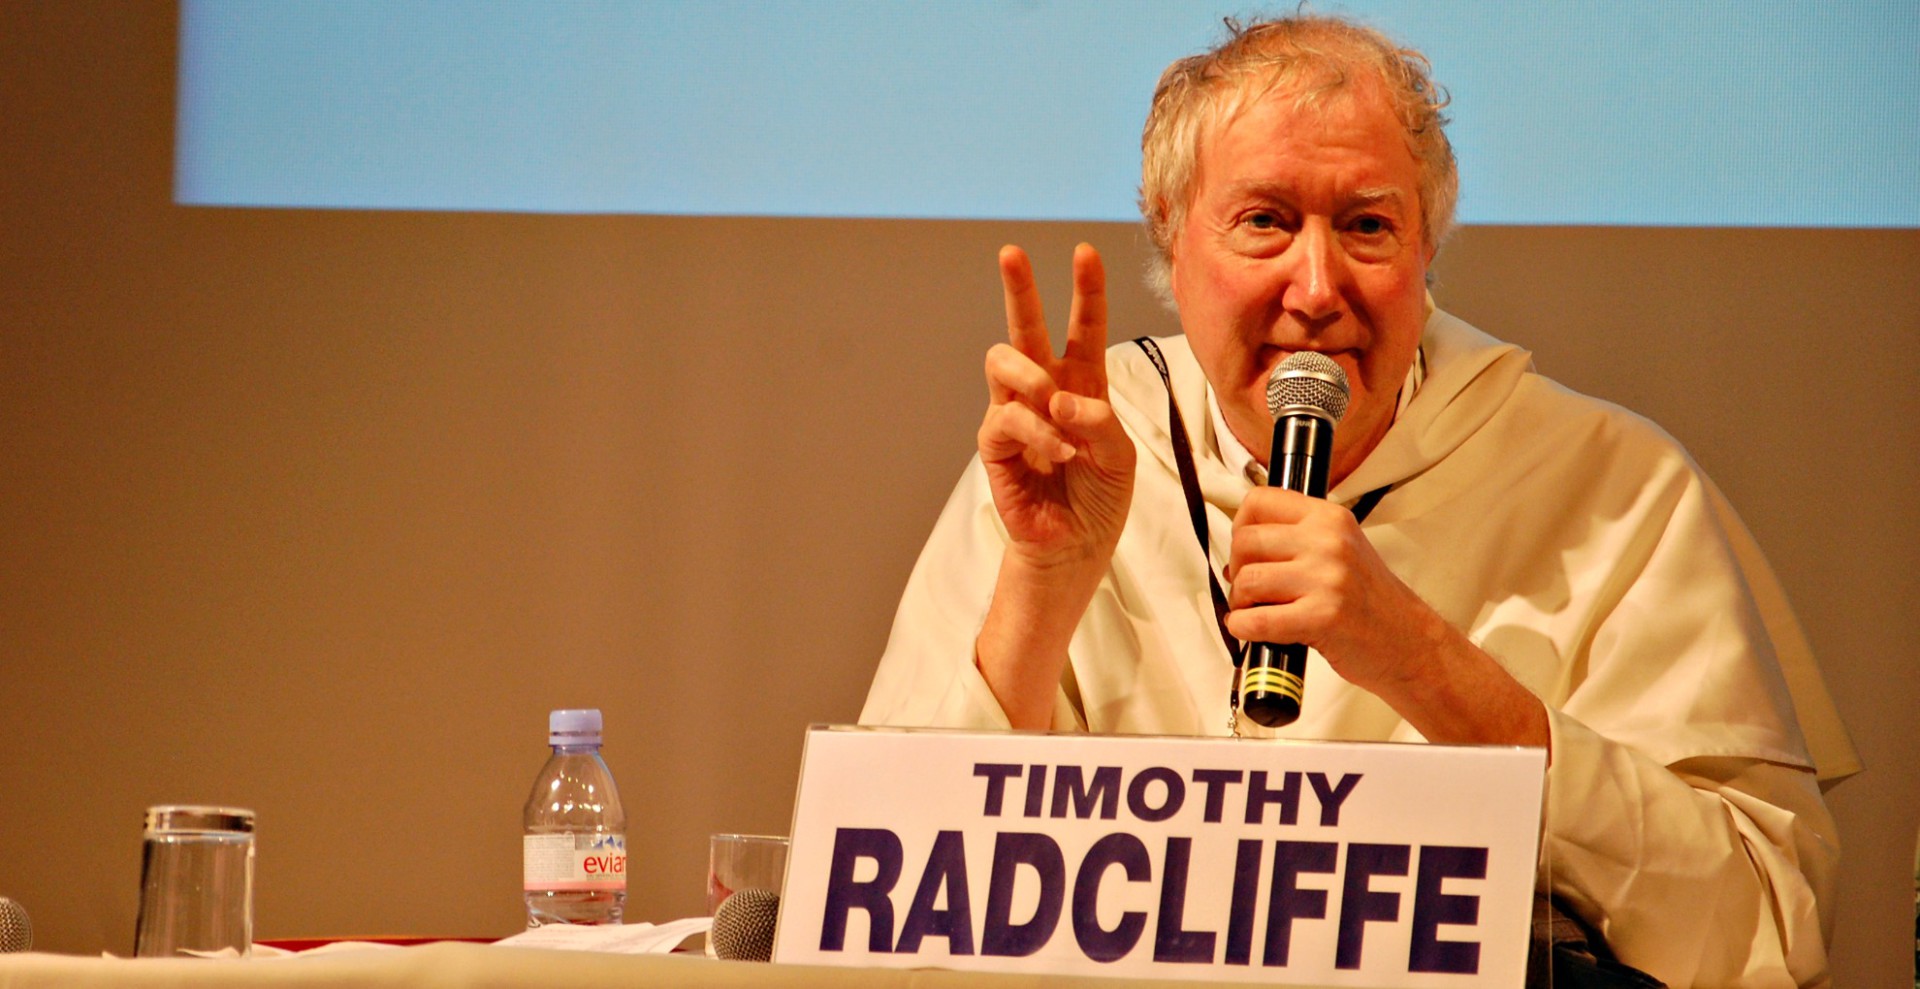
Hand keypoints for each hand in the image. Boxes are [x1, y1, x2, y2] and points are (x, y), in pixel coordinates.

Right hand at [978, 244, 1135, 573]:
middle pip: (1025, 326)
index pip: (1083, 327)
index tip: (1084, 251)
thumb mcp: (1120, 455)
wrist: (1075, 544)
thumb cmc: (1099, 496)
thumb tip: (1057, 397)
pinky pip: (1008, 417)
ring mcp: (1015, 413)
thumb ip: (1099, 420)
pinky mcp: (995, 443)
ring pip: (1003, 360)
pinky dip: (1040, 432)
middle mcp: (1044, 389)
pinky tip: (1060, 454)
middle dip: (1018, 287)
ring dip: (1033, 378)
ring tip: (1055, 409)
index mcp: (1081, 383)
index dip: (1085, 289)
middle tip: (1011, 252)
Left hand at [1224, 488, 1548, 745]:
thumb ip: (1297, 538)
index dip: (1240, 527)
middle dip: (1236, 569)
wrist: (1409, 640)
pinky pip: (1258, 620)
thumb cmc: (1370, 599)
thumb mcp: (1341, 548)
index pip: (1259, 502)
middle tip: (1247, 587)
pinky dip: (1243, 627)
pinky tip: (1248, 629)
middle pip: (1245, 541)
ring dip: (1240, 601)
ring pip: (1247, 580)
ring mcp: (1327, 578)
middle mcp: (1328, 541)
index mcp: (1329, 518)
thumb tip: (1238, 547)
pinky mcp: (1322, 617)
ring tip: (1254, 610)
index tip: (1245, 550)